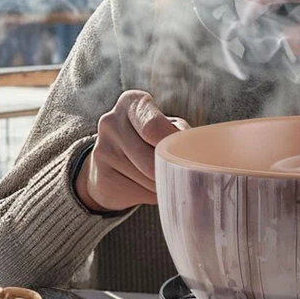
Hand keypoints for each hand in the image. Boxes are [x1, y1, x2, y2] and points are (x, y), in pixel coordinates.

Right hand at [75, 91, 188, 212]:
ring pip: (146, 178)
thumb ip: (181, 135)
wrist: (110, 164)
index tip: (188, 157)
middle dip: (172, 170)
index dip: (174, 146)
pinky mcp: (100, 176)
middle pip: (152, 157)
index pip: (154, 127)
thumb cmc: (149, 141)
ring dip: (164, 185)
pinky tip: (148, 188)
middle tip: (184, 176)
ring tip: (165, 180)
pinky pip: (136, 193)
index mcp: (131, 102)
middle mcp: (111, 121)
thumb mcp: (167, 128)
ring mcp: (102, 149)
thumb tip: (199, 157)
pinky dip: (151, 196)